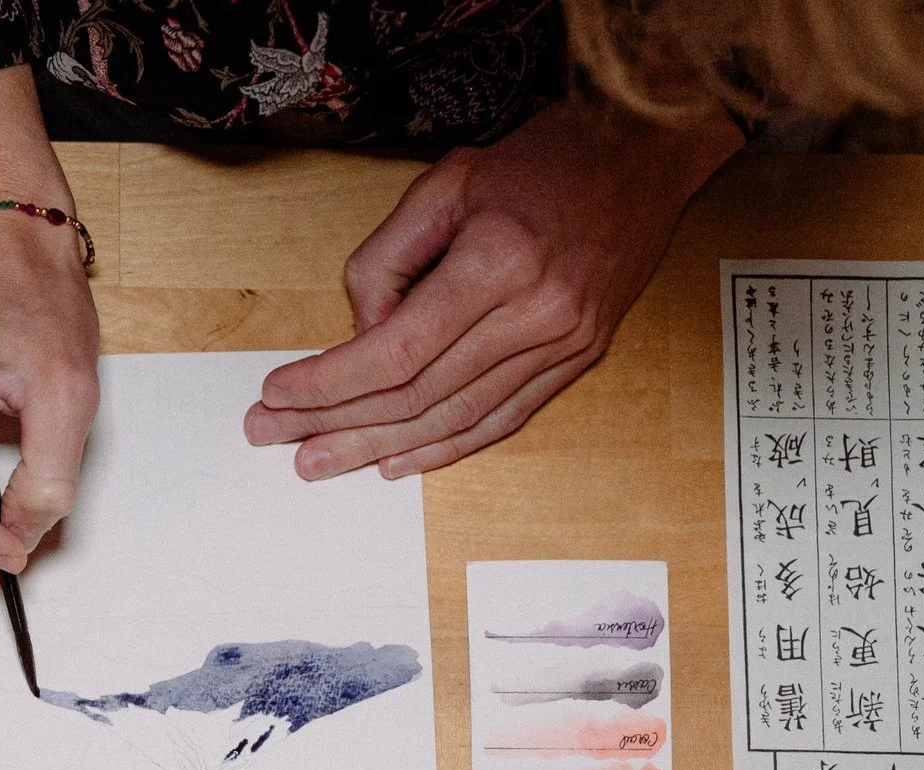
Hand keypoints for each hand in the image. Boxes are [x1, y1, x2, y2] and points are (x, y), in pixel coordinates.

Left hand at [244, 100, 741, 480]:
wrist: (646, 153)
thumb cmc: (548, 158)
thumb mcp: (448, 181)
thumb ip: (388, 257)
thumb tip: (357, 329)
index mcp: (498, 261)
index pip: (395, 351)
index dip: (330, 382)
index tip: (279, 395)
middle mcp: (536, 312)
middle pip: (418, 395)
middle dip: (338, 423)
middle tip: (277, 440)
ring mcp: (564, 343)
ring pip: (457, 417)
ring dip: (382, 447)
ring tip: (325, 462)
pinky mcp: (579, 359)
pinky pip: (503, 419)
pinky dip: (448, 447)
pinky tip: (399, 461)